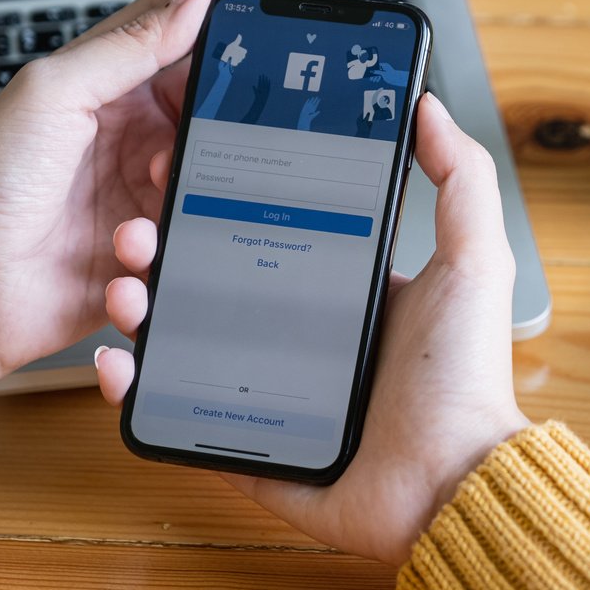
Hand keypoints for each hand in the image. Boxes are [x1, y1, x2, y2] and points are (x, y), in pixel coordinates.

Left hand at [0, 0, 295, 388]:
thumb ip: (128, 46)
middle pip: (212, 107)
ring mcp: (144, 192)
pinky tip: (124, 259)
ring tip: (136, 223)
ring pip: (212, 183)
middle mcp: (133, 134)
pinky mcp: (152, 249)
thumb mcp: (51, 95)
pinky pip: (190, 245)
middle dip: (224, 126)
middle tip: (220, 142)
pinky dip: (163, 255)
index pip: (180, 22)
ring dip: (182, 203)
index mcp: (108, 84)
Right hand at [97, 94, 528, 564]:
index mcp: (342, 291)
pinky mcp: (245, 446)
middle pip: (213, 283)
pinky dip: (139, 390)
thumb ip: (459, 180)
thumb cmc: (463, 376)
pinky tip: (118, 362)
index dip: (223, 201)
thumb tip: (429, 106)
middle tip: (138, 228)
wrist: (450, 483)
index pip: (268, 233)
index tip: (186, 167)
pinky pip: (178, 414)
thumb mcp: (471, 261)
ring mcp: (266, 392)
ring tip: (124, 288)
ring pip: (183, 343)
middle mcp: (301, 337)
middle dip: (166, 251)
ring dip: (142, 310)